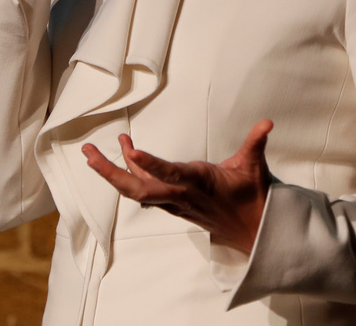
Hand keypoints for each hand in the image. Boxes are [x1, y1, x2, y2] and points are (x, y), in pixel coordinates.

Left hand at [82, 119, 273, 253]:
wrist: (251, 232)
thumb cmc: (251, 197)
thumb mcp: (254, 167)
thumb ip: (256, 143)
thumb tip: (267, 122)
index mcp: (199, 183)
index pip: (171, 173)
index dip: (151, 163)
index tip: (132, 150)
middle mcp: (180, 195)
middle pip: (138, 188)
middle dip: (110, 172)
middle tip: (88, 154)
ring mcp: (173, 202)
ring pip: (136, 190)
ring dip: (112, 172)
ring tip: (93, 152)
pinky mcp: (172, 204)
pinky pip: (144, 190)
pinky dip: (130, 173)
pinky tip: (125, 154)